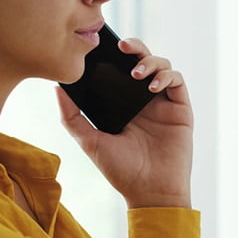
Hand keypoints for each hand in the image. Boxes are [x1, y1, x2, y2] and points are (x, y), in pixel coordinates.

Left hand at [55, 37, 194, 207]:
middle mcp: (142, 99)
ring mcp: (163, 102)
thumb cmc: (121, 171)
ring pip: (161, 65)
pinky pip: (177, 80)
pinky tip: (152, 86)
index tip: (100, 45)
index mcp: (122, 103)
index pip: (118, 69)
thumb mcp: (90, 142)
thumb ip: (71, 117)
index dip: (112, 54)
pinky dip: (166, 76)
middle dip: (133, 46)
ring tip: (136, 73)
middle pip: (141, 60)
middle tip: (121, 45)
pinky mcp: (181, 108)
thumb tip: (57, 88)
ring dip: (150, 61)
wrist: (150, 192)